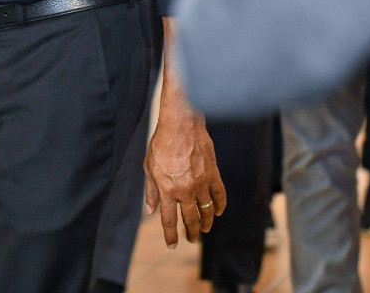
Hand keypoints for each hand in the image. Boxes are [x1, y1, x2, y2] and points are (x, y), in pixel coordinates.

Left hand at [144, 105, 226, 248]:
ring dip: (206, 222)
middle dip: (191, 232)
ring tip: (205, 229)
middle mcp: (185, 190)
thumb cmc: (161, 144)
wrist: (181, 124)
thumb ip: (151, 191)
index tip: (172, 245)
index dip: (171, 235)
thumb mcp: (149, 168)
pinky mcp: (213, 174)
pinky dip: (220, 205)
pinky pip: (219, 194)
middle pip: (190, 219)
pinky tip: (218, 212)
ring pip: (207, 210)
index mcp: (167, 190)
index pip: (169, 220)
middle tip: (191, 239)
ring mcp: (201, 183)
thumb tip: (150, 211)